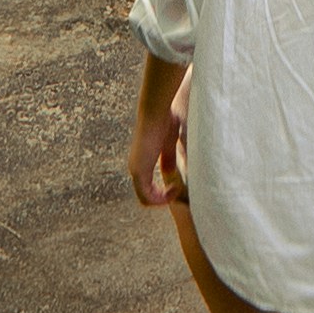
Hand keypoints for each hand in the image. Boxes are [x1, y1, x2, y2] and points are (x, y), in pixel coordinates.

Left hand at [127, 65, 187, 209]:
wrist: (156, 112)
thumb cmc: (164, 121)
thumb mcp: (168, 144)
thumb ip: (168, 159)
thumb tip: (170, 174)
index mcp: (142, 163)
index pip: (148, 189)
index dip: (163, 193)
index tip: (177, 185)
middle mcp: (135, 169)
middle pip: (146, 198)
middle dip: (163, 199)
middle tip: (177, 191)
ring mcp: (135, 171)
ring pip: (145, 200)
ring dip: (163, 200)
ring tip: (176, 190)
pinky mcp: (139, 172)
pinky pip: (146, 197)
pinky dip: (160, 199)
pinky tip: (173, 188)